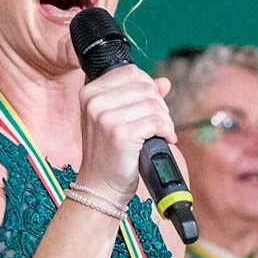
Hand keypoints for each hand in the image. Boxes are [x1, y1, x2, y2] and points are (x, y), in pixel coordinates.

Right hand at [78, 67, 175, 200]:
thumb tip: (164, 82)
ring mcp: (105, 117)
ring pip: (154, 104)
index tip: (152, 105)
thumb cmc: (109, 153)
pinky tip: (164, 140)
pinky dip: (167, 131)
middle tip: (159, 124)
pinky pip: (157, 122)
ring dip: (165, 120)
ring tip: (160, 134)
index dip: (149, 87)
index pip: (131, 72)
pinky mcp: (120, 134)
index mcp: (90, 92)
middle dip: (160, 105)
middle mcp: (94, 102)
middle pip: (145, 87)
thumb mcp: (117, 118)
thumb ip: (138, 96)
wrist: (100, 186)